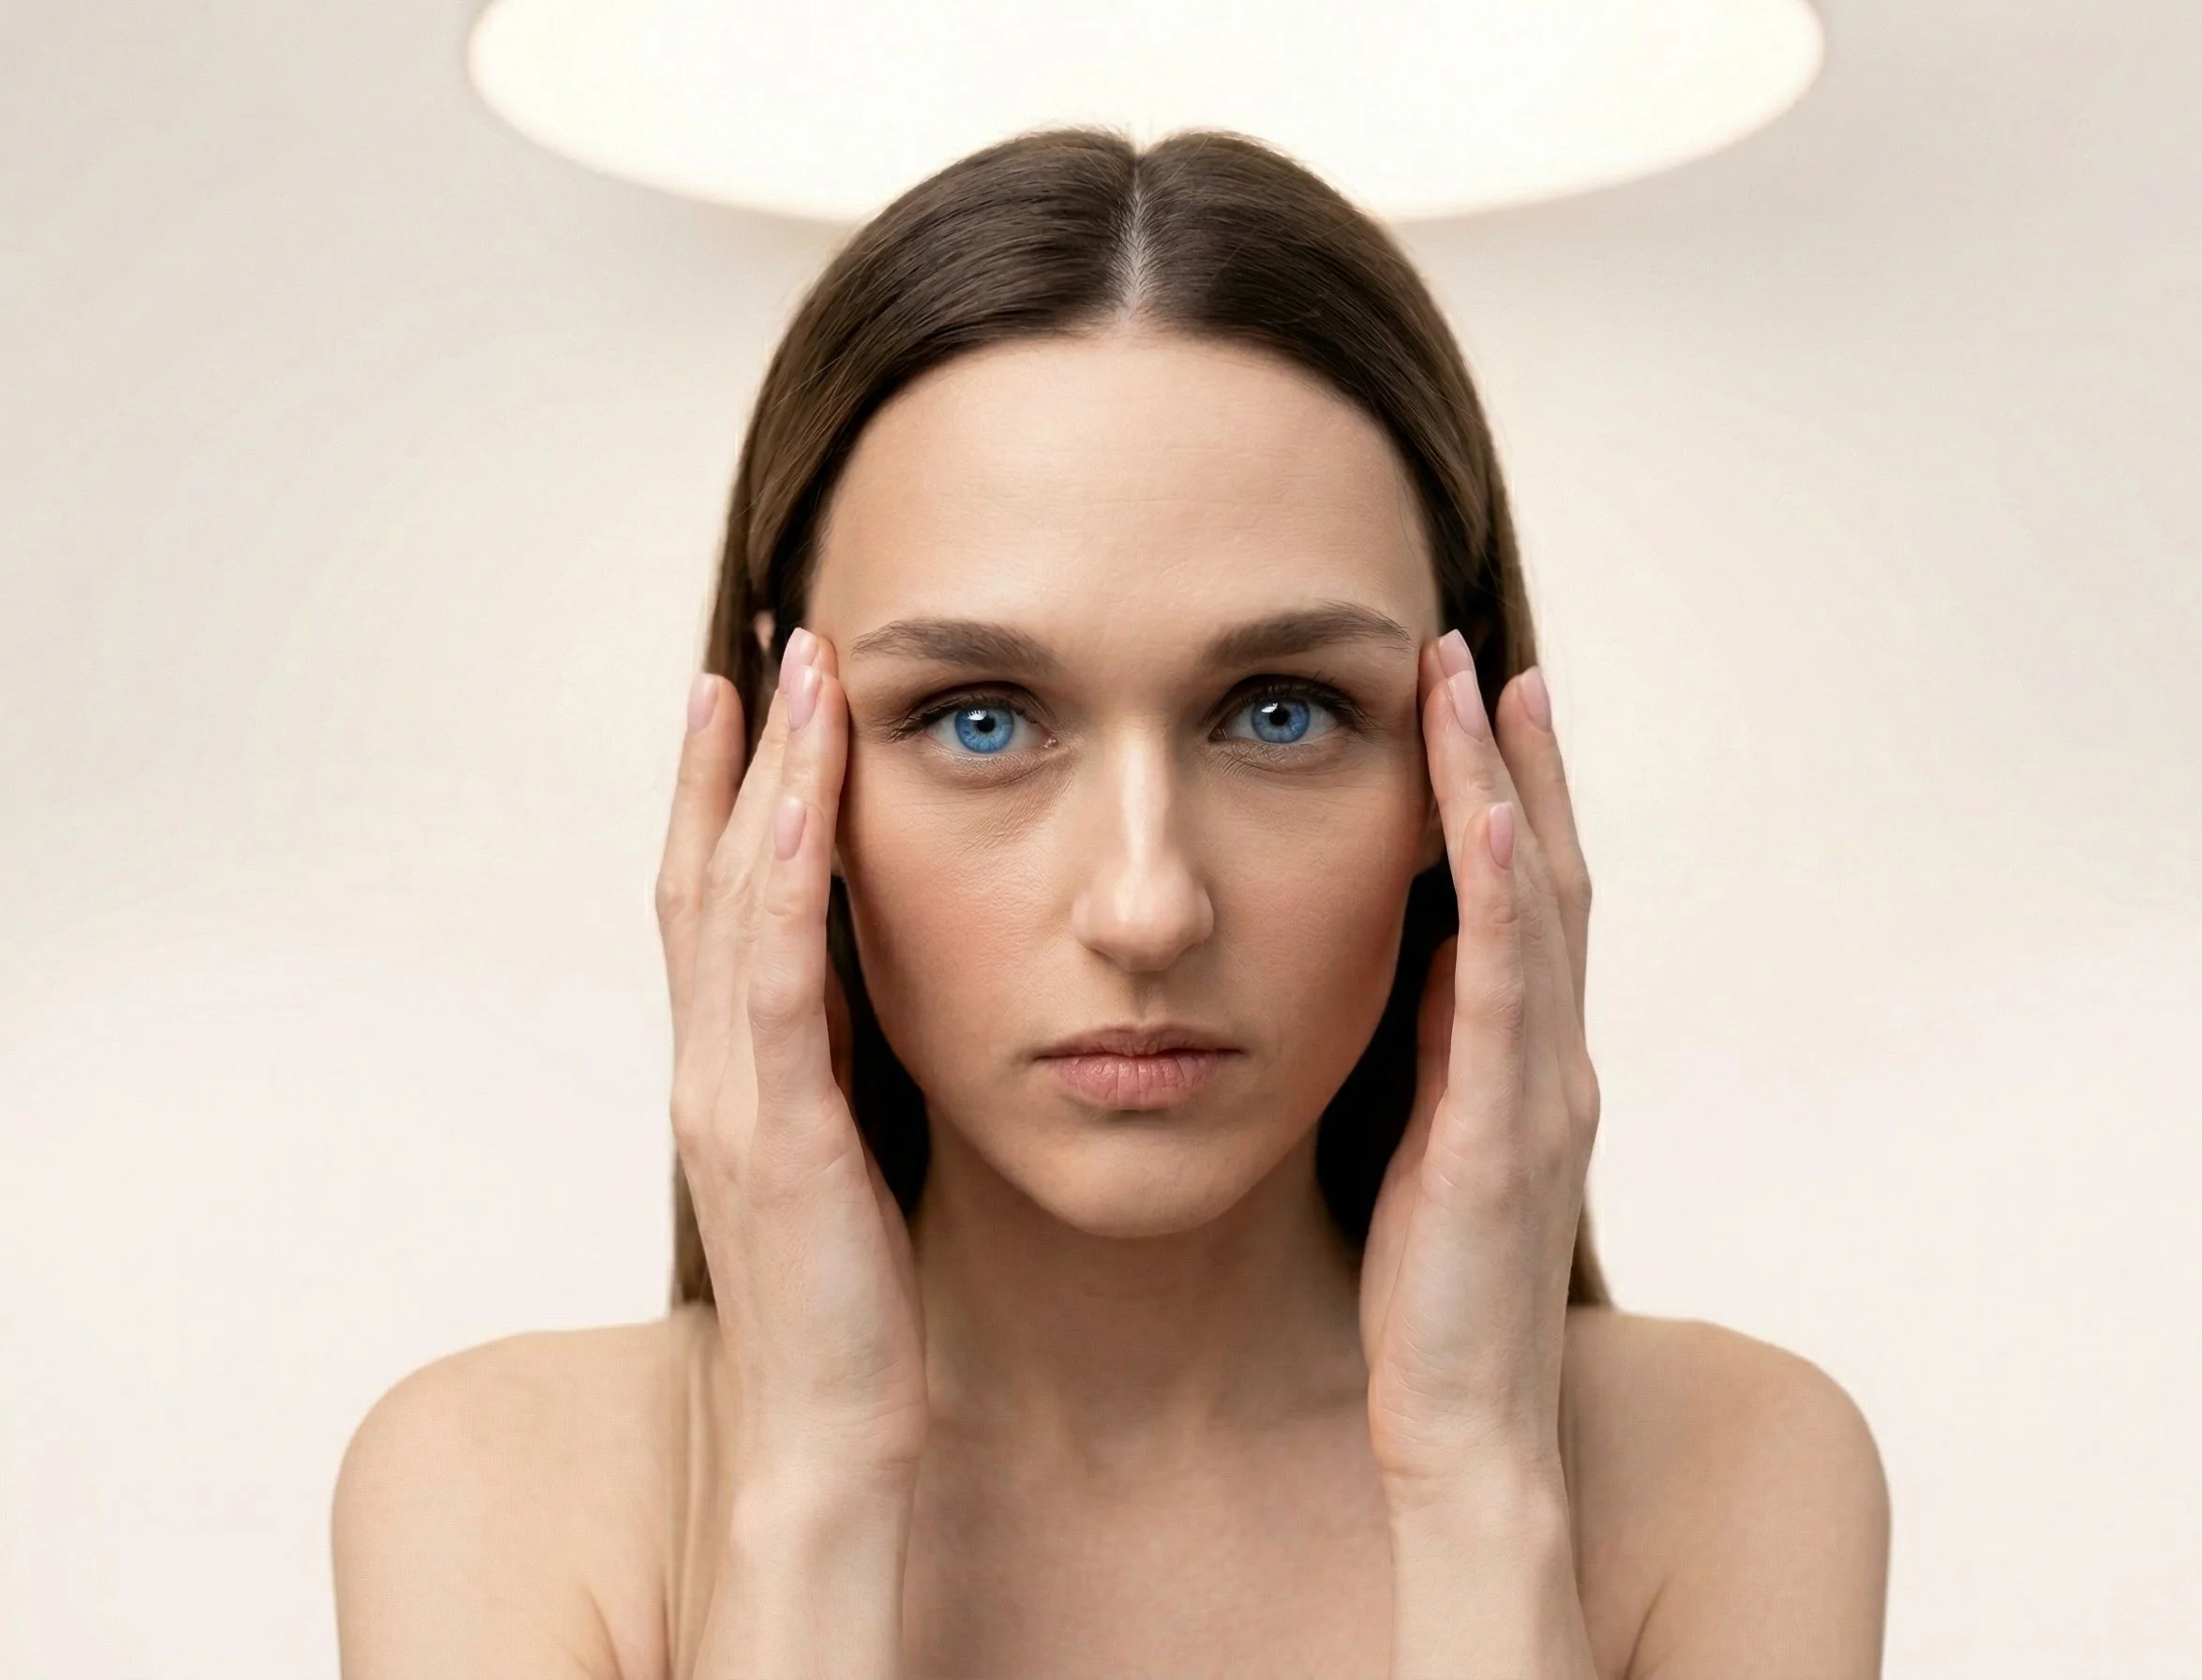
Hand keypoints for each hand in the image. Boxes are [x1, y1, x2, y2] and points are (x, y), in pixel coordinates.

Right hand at [657, 629, 926, 1490]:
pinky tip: (809, 791)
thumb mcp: (837, 1168)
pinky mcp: (779, 1132)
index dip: (721, 800)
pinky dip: (785, 868)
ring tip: (793, 671)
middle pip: (699, 878)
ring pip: (728, 901)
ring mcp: (729, 1098)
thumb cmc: (849, 1313)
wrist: (828, 1442)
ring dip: (760, 777)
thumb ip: (828, 1078)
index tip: (752, 700)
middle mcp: (706, 1072)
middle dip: (730, 757)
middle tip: (765, 646)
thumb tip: (864, 994)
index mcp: (725, 1079)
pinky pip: (777, 972)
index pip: (709, 909)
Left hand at [1360, 631, 1599, 1498]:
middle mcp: (1555, 1059)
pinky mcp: (1505, 1134)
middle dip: (1520, 760)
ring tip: (1481, 686)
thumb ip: (1438, 1051)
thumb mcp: (1428, 1144)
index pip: (1528, 899)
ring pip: (1541, 908)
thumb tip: (1414, 954)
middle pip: (1552, 874)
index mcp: (1529, 1062)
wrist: (1465, 1425)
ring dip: (1510, 790)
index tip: (1474, 699)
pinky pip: (1507, 993)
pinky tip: (1487, 820)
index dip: (1510, 794)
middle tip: (1488, 654)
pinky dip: (1506, 898)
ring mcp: (1542, 1092)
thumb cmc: (1433, 1295)